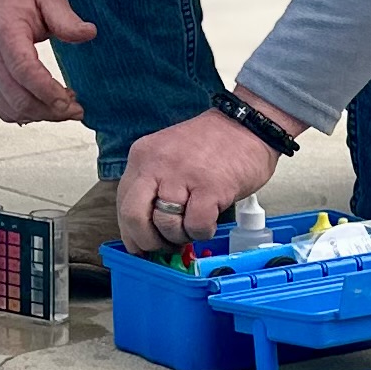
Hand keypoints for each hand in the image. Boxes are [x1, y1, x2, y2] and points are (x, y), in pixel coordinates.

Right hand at [0, 0, 97, 124]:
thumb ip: (66, 18)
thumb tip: (89, 33)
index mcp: (3, 32)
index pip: (24, 70)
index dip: (48, 91)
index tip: (71, 101)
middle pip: (18, 98)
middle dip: (51, 110)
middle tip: (77, 109)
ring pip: (12, 110)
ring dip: (42, 115)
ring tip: (65, 105)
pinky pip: (5, 111)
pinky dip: (28, 115)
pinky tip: (46, 106)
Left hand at [116, 94, 301, 253]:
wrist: (248, 124)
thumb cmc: (211, 145)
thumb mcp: (168, 157)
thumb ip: (153, 186)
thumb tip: (144, 230)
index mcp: (142, 157)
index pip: (122, 203)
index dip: (132, 232)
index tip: (143, 246)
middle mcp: (156, 164)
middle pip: (133, 216)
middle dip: (148, 241)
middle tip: (166, 245)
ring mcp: (182, 174)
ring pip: (165, 225)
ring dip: (180, 236)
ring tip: (193, 225)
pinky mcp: (210, 187)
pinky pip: (196, 226)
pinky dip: (202, 232)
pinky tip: (210, 220)